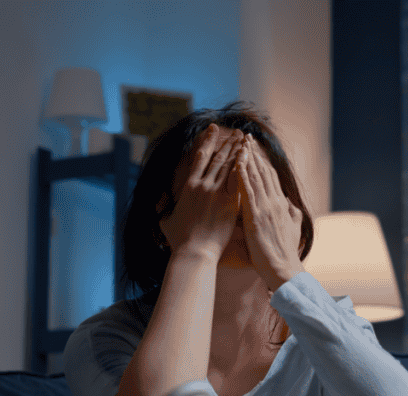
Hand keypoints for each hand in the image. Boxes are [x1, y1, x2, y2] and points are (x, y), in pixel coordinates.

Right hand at [159, 125, 244, 259]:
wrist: (195, 253)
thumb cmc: (179, 241)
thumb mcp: (166, 220)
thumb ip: (163, 207)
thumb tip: (157, 200)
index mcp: (188, 187)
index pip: (199, 158)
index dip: (207, 142)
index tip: (212, 130)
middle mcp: (203, 185)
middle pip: (217, 158)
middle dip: (227, 143)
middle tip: (235, 132)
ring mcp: (217, 193)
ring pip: (229, 165)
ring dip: (237, 150)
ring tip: (245, 138)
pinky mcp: (230, 203)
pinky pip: (239, 180)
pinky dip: (244, 166)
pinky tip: (250, 156)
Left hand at [235, 134, 304, 290]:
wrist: (284, 269)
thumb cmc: (285, 253)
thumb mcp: (293, 229)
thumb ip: (291, 214)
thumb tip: (291, 205)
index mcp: (282, 205)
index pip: (271, 177)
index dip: (263, 162)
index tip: (256, 149)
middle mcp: (275, 202)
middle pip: (263, 172)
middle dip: (255, 153)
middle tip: (246, 137)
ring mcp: (266, 208)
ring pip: (256, 177)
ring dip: (248, 158)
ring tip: (241, 142)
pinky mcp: (256, 216)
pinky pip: (248, 190)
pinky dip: (243, 174)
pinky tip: (237, 162)